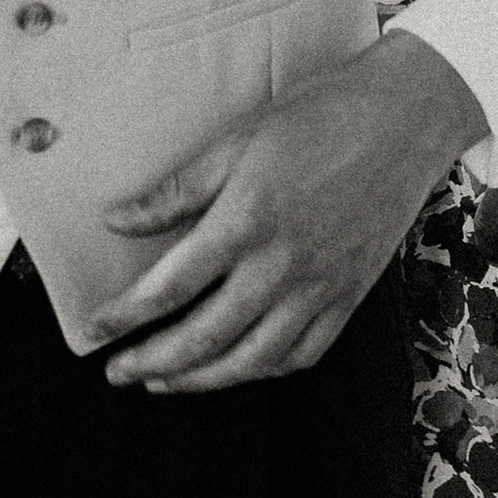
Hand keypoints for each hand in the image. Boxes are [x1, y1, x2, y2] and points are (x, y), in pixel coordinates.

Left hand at [87, 30, 486, 394]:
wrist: (403, 119)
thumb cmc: (317, 118)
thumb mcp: (236, 140)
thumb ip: (176, 190)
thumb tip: (116, 219)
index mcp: (245, 222)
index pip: (169, 288)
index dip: (124, 315)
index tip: (94, 329)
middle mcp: (282, 267)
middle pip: (205, 338)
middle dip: (153, 362)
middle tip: (116, 372)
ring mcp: (321, 289)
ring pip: (252, 361)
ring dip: (201, 380)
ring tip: (164, 380)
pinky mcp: (350, 297)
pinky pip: (303, 355)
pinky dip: (263, 371)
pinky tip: (238, 368)